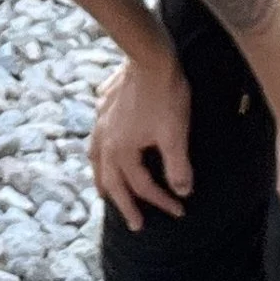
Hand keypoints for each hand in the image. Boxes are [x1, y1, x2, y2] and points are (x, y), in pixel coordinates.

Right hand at [91, 47, 191, 232]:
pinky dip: (101, 151)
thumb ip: (177, 167)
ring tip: (104, 192)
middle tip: (134, 223)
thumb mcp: (175, 135)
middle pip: (111, 180)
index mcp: (121, 150)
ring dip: (103, 179)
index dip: (161, 201)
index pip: (142, 186)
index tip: (179, 210)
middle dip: (123, 204)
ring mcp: (101, 121)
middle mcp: (105, 140)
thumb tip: (182, 192)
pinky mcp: (103, 105)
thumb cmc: (164, 96)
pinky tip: (105, 145)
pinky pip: (98, 137)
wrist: (149, 56)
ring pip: (97, 159)